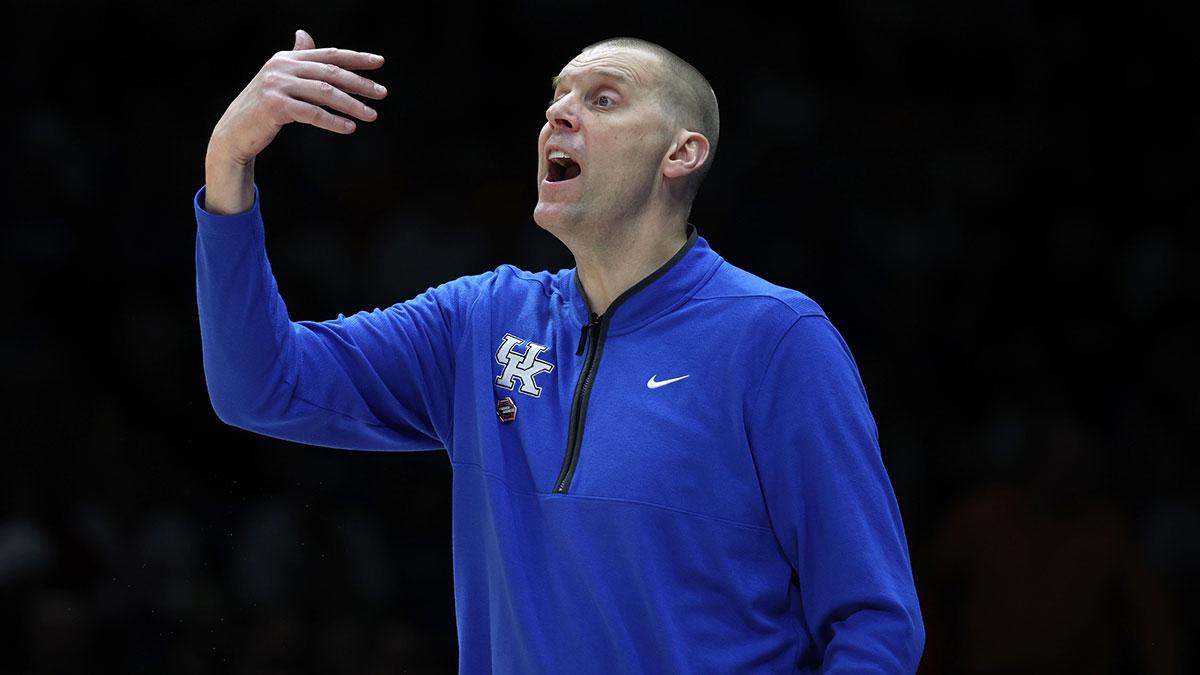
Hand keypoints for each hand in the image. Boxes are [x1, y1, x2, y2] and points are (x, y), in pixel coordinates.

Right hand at [208, 29, 386, 164]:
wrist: (234, 131)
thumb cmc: (263, 107)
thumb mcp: (280, 79)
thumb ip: (297, 59)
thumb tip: (305, 35)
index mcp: (287, 58)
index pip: (329, 54)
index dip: (356, 58)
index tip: (379, 62)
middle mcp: (282, 67)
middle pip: (331, 73)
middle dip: (360, 83)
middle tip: (382, 93)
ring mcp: (277, 85)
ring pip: (325, 93)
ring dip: (352, 105)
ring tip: (372, 116)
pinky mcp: (275, 106)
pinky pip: (312, 113)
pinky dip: (333, 121)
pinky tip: (349, 128)